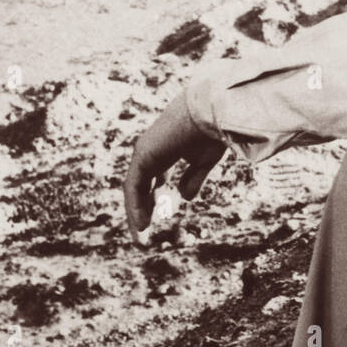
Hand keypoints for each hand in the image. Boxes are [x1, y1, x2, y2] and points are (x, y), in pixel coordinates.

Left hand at [123, 90, 226, 243]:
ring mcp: (145, 152)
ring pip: (135, 188)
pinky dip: (136, 207)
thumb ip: (193, 179)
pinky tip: (142, 225)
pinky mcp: (143, 156)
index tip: (161, 215)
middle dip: (144, 206)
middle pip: (141, 184)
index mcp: (165, 149)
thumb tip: (184, 198)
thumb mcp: (204, 161)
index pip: (154, 177)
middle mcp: (151, 150)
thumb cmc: (212, 132)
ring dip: (137, 212)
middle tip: (145, 229)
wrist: (211, 112)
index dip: (156, 196)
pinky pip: (134, 187)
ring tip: (141, 234)